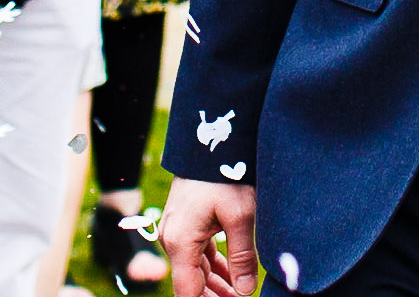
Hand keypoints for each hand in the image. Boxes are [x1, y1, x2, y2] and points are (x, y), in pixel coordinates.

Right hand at [161, 177, 258, 296]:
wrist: (210, 138)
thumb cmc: (225, 174)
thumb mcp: (240, 215)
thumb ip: (243, 256)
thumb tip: (246, 290)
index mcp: (180, 242)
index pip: (188, 292)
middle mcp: (173, 239)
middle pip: (191, 284)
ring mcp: (177, 230)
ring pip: (195, 269)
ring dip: (217, 285)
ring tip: (241, 293)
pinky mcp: (186, 222)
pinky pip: (198, 253)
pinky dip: (215, 267)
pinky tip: (233, 275)